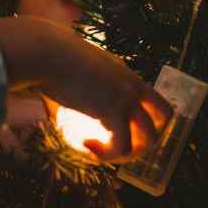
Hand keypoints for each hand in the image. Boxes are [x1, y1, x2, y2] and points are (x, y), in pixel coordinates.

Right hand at [0, 16, 172, 162]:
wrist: (45, 52)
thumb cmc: (49, 56)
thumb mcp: (76, 67)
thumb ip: (81, 81)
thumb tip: (62, 93)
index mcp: (126, 75)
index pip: (156, 103)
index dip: (149, 123)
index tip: (125, 132)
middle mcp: (132, 86)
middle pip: (162, 122)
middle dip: (144, 141)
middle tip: (114, 147)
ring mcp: (126, 98)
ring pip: (147, 140)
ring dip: (126, 154)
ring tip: (98, 152)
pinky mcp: (113, 111)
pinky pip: (121, 146)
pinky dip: (106, 154)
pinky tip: (86, 146)